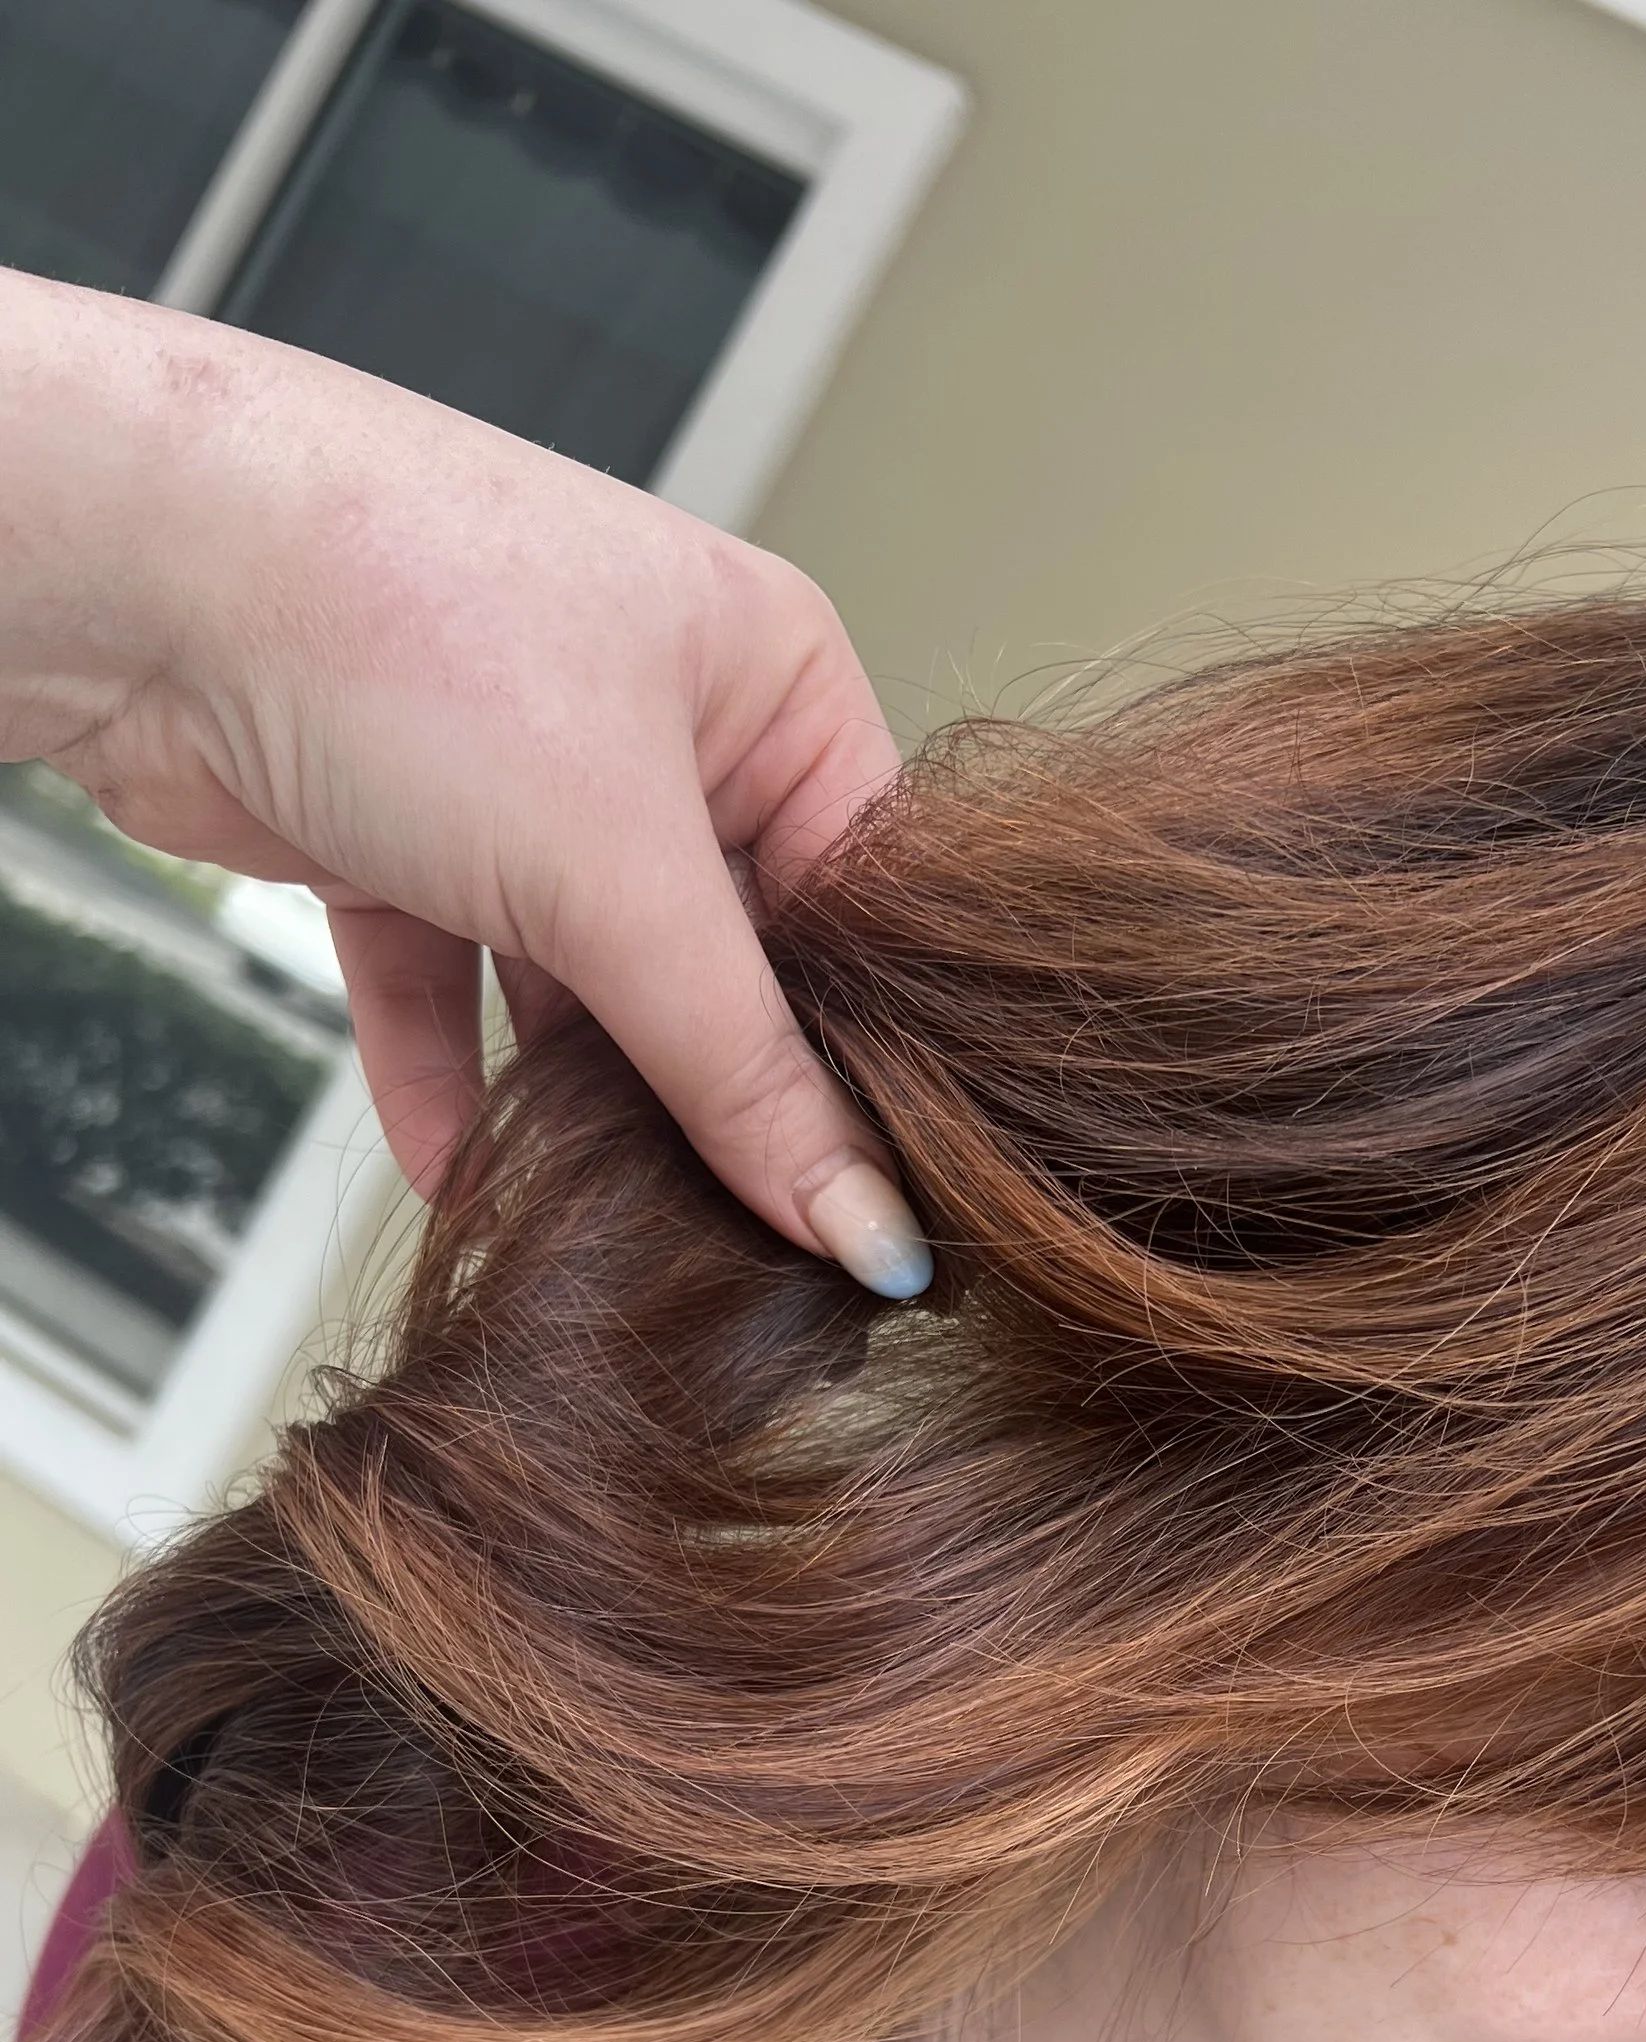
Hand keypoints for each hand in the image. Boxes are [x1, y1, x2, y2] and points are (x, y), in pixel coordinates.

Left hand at [0, 271, 927, 1296]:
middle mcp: (658, 719)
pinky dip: (452, 1079)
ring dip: (580, 1103)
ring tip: (610, 1217)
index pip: (859, 900)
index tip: (863, 1194)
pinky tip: (468, 1175)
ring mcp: (524, 776)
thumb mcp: (616, 877)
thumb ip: (740, 1070)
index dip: (863, 1050)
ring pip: (586, 985)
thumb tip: (858, 1217)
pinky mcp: (400, 834)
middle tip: (739, 1228)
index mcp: (768, 673)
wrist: (135, 562)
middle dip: (708, 1089)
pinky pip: (453, 987)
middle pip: (725, 958)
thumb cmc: (394, 608)